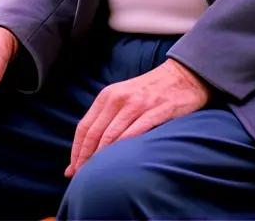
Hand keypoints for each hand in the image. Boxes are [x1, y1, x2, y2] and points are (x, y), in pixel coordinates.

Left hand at [65, 59, 209, 176]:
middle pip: (94, 135)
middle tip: (81, 178)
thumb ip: (107, 116)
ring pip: (111, 138)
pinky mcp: (155, 112)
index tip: (71, 170)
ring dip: (101, 160)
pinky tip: (119, 165)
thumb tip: (87, 147)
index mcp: (108, 95)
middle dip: (85, 160)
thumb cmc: (151, 91)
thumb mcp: (124, 95)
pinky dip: (122, 152)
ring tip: (97, 177)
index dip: (76, 151)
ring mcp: (137, 105)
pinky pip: (133, 134)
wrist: (183, 76)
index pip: (84, 127)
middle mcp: (119, 98)